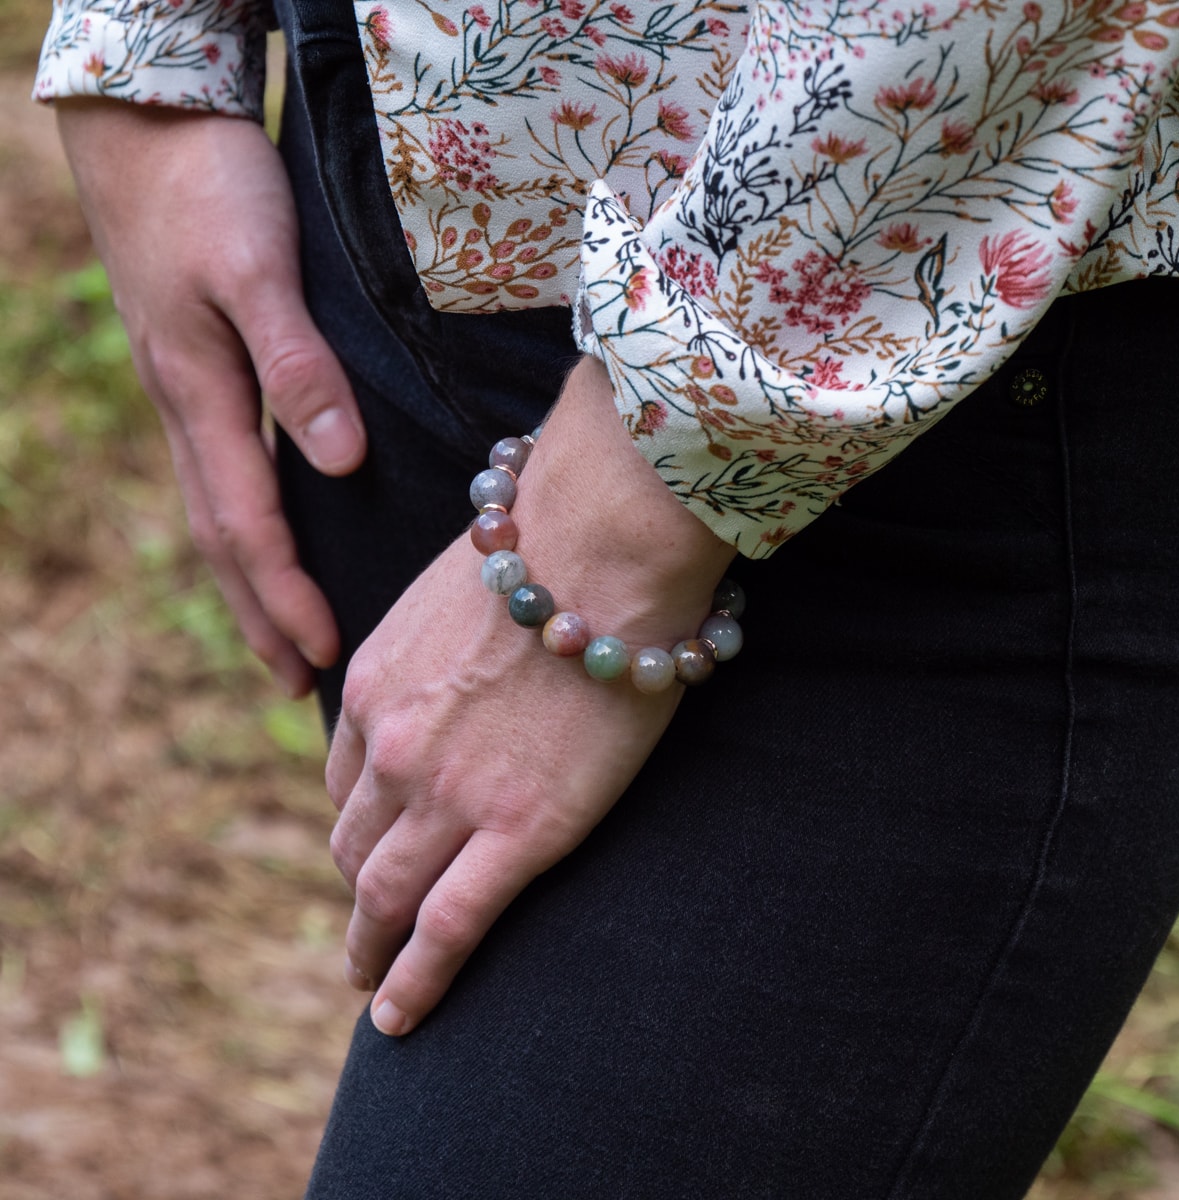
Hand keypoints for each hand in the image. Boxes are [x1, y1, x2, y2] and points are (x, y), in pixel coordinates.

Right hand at [56, 100, 365, 696]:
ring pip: (215, 512)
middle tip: (297, 682)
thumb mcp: (259, 270)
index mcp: (201, 396)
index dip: (287, 594)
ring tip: (280, 638)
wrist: (148, 123)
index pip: (249, 523)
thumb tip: (338, 462)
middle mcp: (186, 409)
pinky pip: (217, 474)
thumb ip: (298, 366)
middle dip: (261, 614)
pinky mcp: (194, 373)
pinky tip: (262, 542)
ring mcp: (184, 394)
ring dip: (248, 583)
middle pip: (222, 537)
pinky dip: (242, 528)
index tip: (326, 652)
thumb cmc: (209, 188)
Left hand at [327, 356, 734, 1034]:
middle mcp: (392, 748)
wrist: (597, 552)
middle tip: (365, 925)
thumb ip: (437, 636)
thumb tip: (455, 647)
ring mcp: (447, 796)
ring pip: (386, 896)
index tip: (368, 846)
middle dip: (356, 888)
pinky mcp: (517, 833)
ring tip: (372, 981)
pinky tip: (399, 1017)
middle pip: (354, 842)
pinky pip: (448, 928)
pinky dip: (416, 982)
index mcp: (376, 686)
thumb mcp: (452, 594)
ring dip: (371, 945)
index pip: (344, 775)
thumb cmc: (547, 551)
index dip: (357, 817)